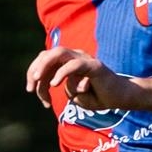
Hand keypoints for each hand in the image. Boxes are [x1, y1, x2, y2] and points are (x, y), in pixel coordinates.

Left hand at [26, 46, 146, 113]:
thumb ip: (62, 88)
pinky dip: (63, 73)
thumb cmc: (98, 96)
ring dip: (44, 66)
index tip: (31, 91)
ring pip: (58, 53)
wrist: (121, 98)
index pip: (44, 60)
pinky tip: (56, 84)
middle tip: (30, 88)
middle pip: (47, 55)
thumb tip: (52, 83)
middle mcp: (75, 56)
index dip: (33, 74)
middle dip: (34, 70)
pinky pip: (75, 65)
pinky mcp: (94, 66)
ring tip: (37, 80)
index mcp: (67, 61)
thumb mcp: (74, 95)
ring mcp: (84, 59)